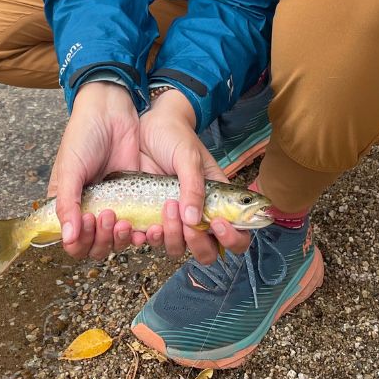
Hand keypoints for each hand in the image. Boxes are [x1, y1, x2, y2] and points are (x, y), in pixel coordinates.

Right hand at [48, 80, 145, 259]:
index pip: (72, 241)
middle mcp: (90, 210)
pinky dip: (143, 232)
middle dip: (102, 239)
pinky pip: (140, 227)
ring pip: (118, 241)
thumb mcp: (70, 168)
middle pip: (96, 247)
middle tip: (108, 214)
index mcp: (68, 204)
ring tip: (126, 220)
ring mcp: (115, 206)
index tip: (88, 220)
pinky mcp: (136, 200)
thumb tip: (67, 238)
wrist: (111, 111)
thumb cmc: (82, 136)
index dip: (80, 241)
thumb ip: (67, 203)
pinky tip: (146, 224)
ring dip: (122, 239)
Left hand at [134, 91, 251, 264]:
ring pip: (178, 248)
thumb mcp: (189, 157)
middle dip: (198, 244)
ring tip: (165, 207)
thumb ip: (193, 186)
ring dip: (172, 237)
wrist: (145, 126)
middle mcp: (197, 215)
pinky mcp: (149, 216)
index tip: (216, 223)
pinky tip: (142, 223)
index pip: (237, 236)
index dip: (232, 239)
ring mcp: (172, 218)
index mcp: (218, 203)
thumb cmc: (175, 138)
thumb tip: (194, 221)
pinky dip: (146, 237)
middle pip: (207, 251)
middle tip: (187, 222)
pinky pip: (150, 238)